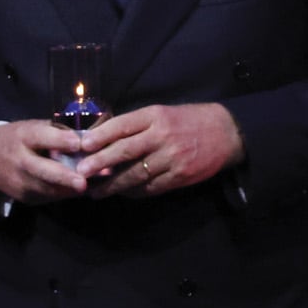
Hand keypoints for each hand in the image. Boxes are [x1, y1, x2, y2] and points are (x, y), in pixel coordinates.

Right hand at [0, 119, 88, 203]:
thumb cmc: (18, 138)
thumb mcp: (32, 127)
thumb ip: (57, 132)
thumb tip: (88, 138)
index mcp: (22, 137)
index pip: (40, 137)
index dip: (59, 140)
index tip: (77, 143)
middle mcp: (18, 160)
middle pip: (41, 170)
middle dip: (63, 177)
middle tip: (82, 182)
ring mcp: (19, 181)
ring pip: (47, 189)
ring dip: (69, 189)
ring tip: (89, 187)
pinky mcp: (22, 196)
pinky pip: (47, 197)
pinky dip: (63, 194)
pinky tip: (75, 190)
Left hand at [74, 103, 243, 198]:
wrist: (227, 133)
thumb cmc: (185, 121)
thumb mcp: (160, 114)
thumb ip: (134, 126)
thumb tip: (98, 139)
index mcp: (154, 117)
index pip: (122, 125)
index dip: (100, 136)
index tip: (82, 146)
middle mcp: (162, 136)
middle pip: (125, 151)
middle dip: (100, 163)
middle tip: (80, 173)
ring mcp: (172, 158)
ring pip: (136, 174)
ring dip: (113, 185)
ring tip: (95, 191)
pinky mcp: (180, 176)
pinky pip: (151, 187)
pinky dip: (134, 191)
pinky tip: (121, 193)